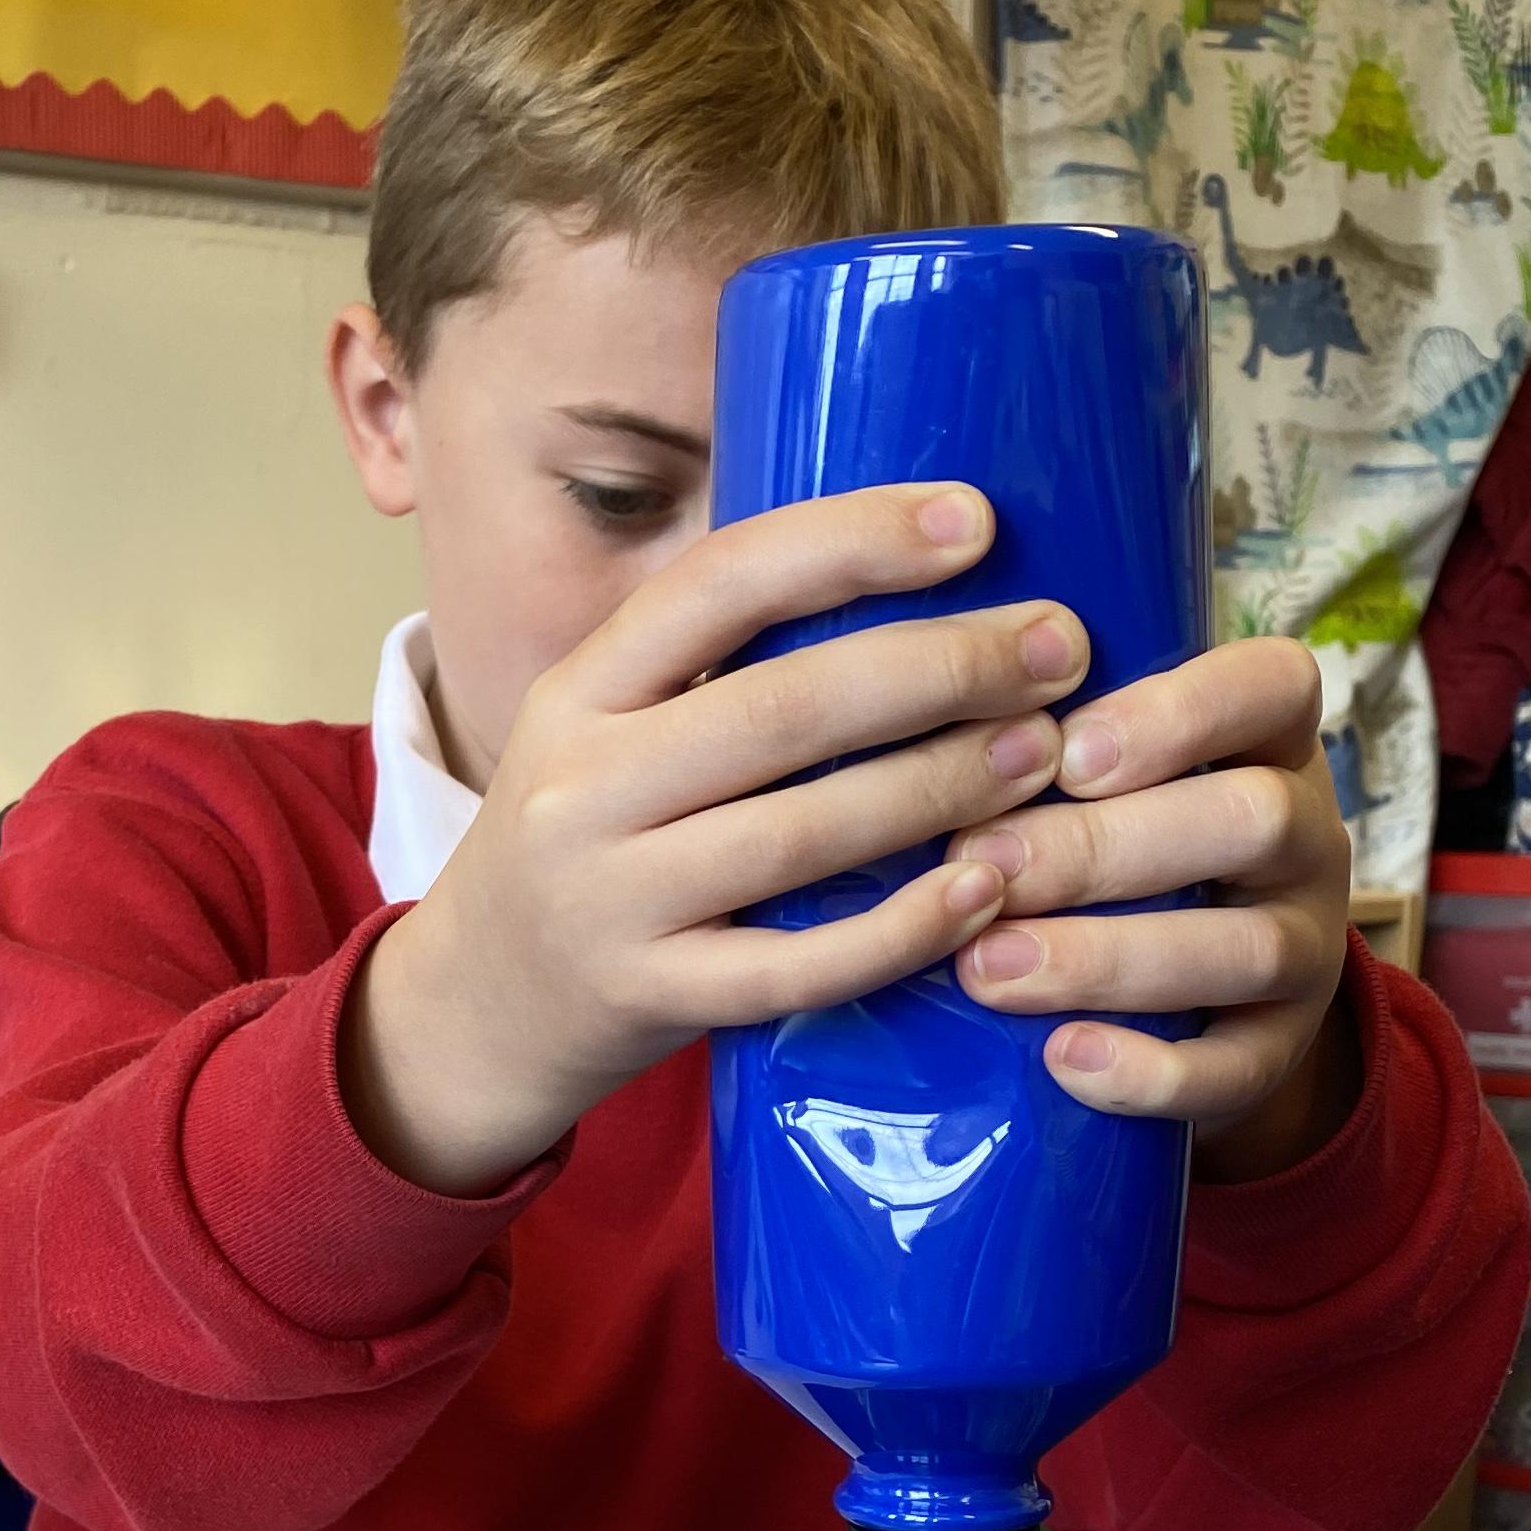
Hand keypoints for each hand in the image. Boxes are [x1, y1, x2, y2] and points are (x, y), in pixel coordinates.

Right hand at [345, 484, 1073, 1195]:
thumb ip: (711, 665)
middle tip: (1056, 648)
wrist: (474, 1007)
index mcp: (578, 690)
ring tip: (1044, 750)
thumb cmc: (586, 845)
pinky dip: (900, 928)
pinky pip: (797, 965)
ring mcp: (612, 901)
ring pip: (803, 832)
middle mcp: (583, 788)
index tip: (975, 523)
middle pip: (784, 708)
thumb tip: (901, 562)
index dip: (852, 542)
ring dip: (943, 785)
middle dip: (941, 668)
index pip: (719, 584)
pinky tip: (983, 889)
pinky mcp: (652, 999)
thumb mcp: (602, 730)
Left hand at [946, 637, 1356, 1182]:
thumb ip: (1046, 751)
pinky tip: (1062, 1059)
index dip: (1180, 713)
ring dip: (1109, 956)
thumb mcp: (1106, 780)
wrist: (1191, 997)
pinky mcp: (1278, 1051)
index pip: (1273, 687)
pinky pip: (1237, 1070)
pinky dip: (1148, 1072)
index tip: (1066, 751)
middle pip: (1254, 818)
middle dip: (1108, 846)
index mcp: (1268, 744)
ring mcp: (1307, 951)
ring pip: (1248, 949)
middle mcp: (1308, 839)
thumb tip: (918, 752)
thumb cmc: (1118, 846)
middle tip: (983, 866)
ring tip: (987, 967)